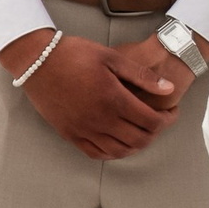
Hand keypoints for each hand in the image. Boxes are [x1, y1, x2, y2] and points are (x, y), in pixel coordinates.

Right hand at [4, 29, 182, 159]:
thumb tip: (169, 89)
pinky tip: (117, 143)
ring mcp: (84, 129)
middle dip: (156, 132)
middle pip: (140, 139)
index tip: (172, 112)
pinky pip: (96, 153)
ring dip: (136, 145)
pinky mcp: (69, 133)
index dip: (168, 119)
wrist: (36, 60)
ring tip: (140, 132)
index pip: (152, 121)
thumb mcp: (112, 57)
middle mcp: (100, 119)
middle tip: (158, 121)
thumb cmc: (74, 54)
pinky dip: (112, 153)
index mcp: (114, 99)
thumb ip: (142, 75)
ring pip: (120, 151)